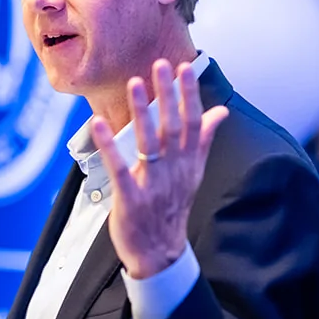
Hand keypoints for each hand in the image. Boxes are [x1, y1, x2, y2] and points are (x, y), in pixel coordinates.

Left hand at [90, 60, 229, 279]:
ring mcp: (153, 184)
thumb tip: (220, 112)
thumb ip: (204, 140)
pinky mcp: (131, 198)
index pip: (192, 122)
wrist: (160, 253)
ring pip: (149, 142)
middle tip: (161, 65)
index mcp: (189, 162)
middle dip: (168, 95)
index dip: (189, 94)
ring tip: (134, 83)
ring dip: (141, 112)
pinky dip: (109, 146)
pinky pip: (119, 168)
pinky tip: (98, 124)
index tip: (184, 68)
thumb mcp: (193, 173)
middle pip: (173, 127)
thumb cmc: (172, 208)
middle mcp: (174, 170)